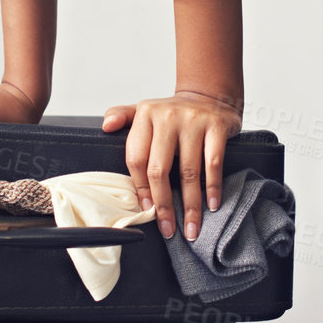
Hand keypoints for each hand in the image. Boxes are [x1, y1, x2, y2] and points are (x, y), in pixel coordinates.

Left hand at [102, 91, 241, 241]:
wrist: (209, 94)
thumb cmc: (173, 113)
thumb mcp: (144, 110)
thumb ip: (122, 116)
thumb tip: (105, 127)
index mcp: (146, 115)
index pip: (136, 159)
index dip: (141, 189)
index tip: (148, 211)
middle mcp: (168, 117)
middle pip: (159, 170)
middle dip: (164, 205)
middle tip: (168, 228)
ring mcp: (194, 121)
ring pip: (188, 172)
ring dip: (191, 205)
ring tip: (191, 228)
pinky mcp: (217, 126)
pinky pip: (213, 163)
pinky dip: (212, 187)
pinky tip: (212, 205)